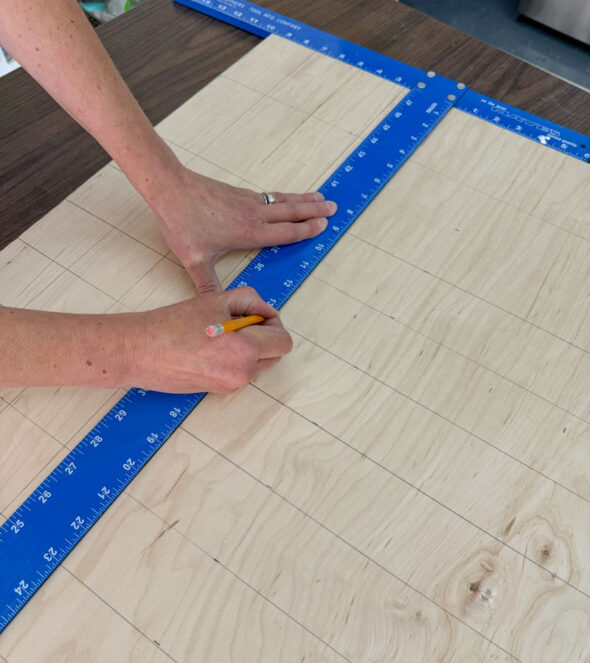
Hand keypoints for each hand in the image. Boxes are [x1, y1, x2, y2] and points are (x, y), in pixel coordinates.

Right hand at [133, 286, 291, 393]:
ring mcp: (230, 385)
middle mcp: (242, 373)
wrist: (139, 351)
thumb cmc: (174, 324)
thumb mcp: (217, 299)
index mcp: (245, 350)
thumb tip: (266, 313)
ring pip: (258, 365)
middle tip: (238, 322)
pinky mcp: (217, 392)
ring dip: (249, 349)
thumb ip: (250, 301)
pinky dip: (234, 359)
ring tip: (220, 334)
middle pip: (274, 356)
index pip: (283, 342)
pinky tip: (209, 347)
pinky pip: (240, 373)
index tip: (258, 316)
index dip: (274, 325)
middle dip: (264, 337)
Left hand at [153, 167, 336, 292]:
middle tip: (333, 208)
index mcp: (249, 233)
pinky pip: (269, 196)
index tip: (324, 225)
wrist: (170, 187)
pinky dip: (283, 196)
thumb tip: (214, 305)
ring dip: (303, 199)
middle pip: (291, 212)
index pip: (285, 233)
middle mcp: (253, 215)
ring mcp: (247, 201)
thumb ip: (207, 284)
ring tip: (321, 197)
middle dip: (313, 211)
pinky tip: (285, 198)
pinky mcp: (238, 193)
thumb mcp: (194, 260)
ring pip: (282, 201)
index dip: (306, 230)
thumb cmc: (182, 223)